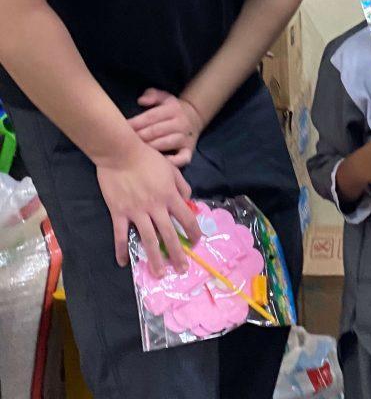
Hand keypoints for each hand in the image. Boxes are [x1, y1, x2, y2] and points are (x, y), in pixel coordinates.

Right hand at [96, 139, 200, 275]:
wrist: (120, 152)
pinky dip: (121, 250)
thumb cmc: (147, 157)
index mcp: (169, 195)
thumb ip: (181, 184)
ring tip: (160, 274)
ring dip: (155, 259)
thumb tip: (188, 200)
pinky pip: (121, 235)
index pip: (186, 218)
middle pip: (169, 234)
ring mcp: (136, 211)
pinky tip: (124, 263)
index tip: (196, 242)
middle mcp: (155, 207)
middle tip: (182, 269)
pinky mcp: (119, 213)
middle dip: (177, 254)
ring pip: (148, 239)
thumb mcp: (170, 168)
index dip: (193, 231)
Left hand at [128, 88, 201, 167]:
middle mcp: (180, 123)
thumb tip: (141, 100)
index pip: (152, 116)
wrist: (194, 117)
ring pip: (167, 143)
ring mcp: (185, 138)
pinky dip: (172, 162)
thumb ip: (152, 95)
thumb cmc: (171, 109)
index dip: (136, 123)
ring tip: (137, 152)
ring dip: (151, 148)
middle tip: (124, 142)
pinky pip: (182, 158)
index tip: (123, 128)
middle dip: (140, 136)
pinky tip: (159, 162)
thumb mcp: (164, 97)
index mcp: (173, 109)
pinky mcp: (189, 150)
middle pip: (157, 130)